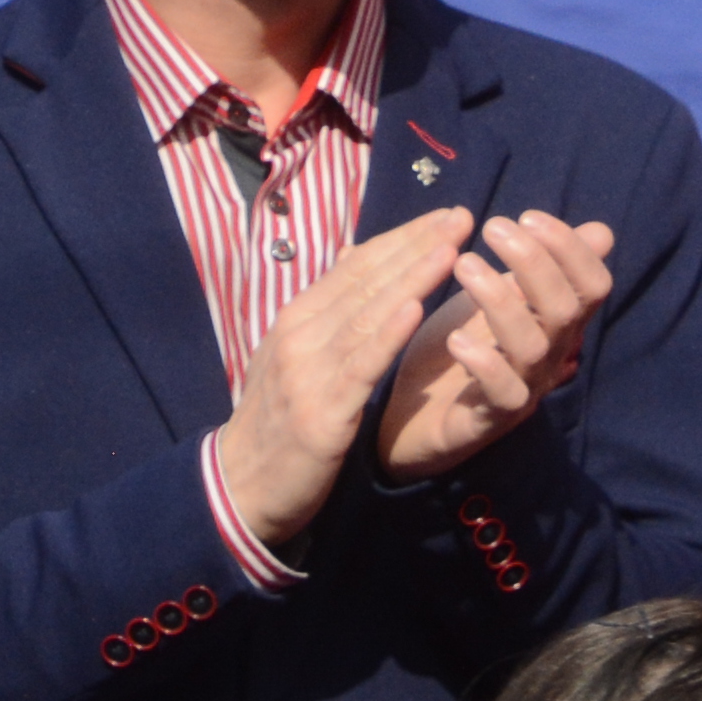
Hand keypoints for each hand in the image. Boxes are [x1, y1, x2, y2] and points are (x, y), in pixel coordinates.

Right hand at [218, 209, 473, 545]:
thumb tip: (352, 260)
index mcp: (298, 319)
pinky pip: (360, 367)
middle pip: (366, 281)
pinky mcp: (322, 411)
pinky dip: (387, 335)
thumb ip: (325, 311)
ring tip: (450, 247)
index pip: (357, 268)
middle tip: (461, 216)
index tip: (445, 215)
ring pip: (368, 314)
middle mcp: (300, 335)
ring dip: (411, 278)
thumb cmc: (277, 420)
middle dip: (417, 245)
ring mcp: (308, 371)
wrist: (240, 485)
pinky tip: (415, 310)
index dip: (403, 238)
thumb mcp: (294, 356)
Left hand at [377, 211, 617, 482]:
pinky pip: (503, 394)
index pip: (593, 286)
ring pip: (532, 346)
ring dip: (501, 300)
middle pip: (567, 310)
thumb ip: (541, 266)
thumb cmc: (463, 346)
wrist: (416, 417)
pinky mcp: (490, 420)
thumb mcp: (501, 294)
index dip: (571, 249)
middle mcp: (550, 356)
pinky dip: (484, 362)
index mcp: (556, 323)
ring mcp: (524, 389)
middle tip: (493, 228)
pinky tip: (457, 337)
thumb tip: (600, 232)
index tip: (528, 216)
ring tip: (464, 264)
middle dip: (535, 263)